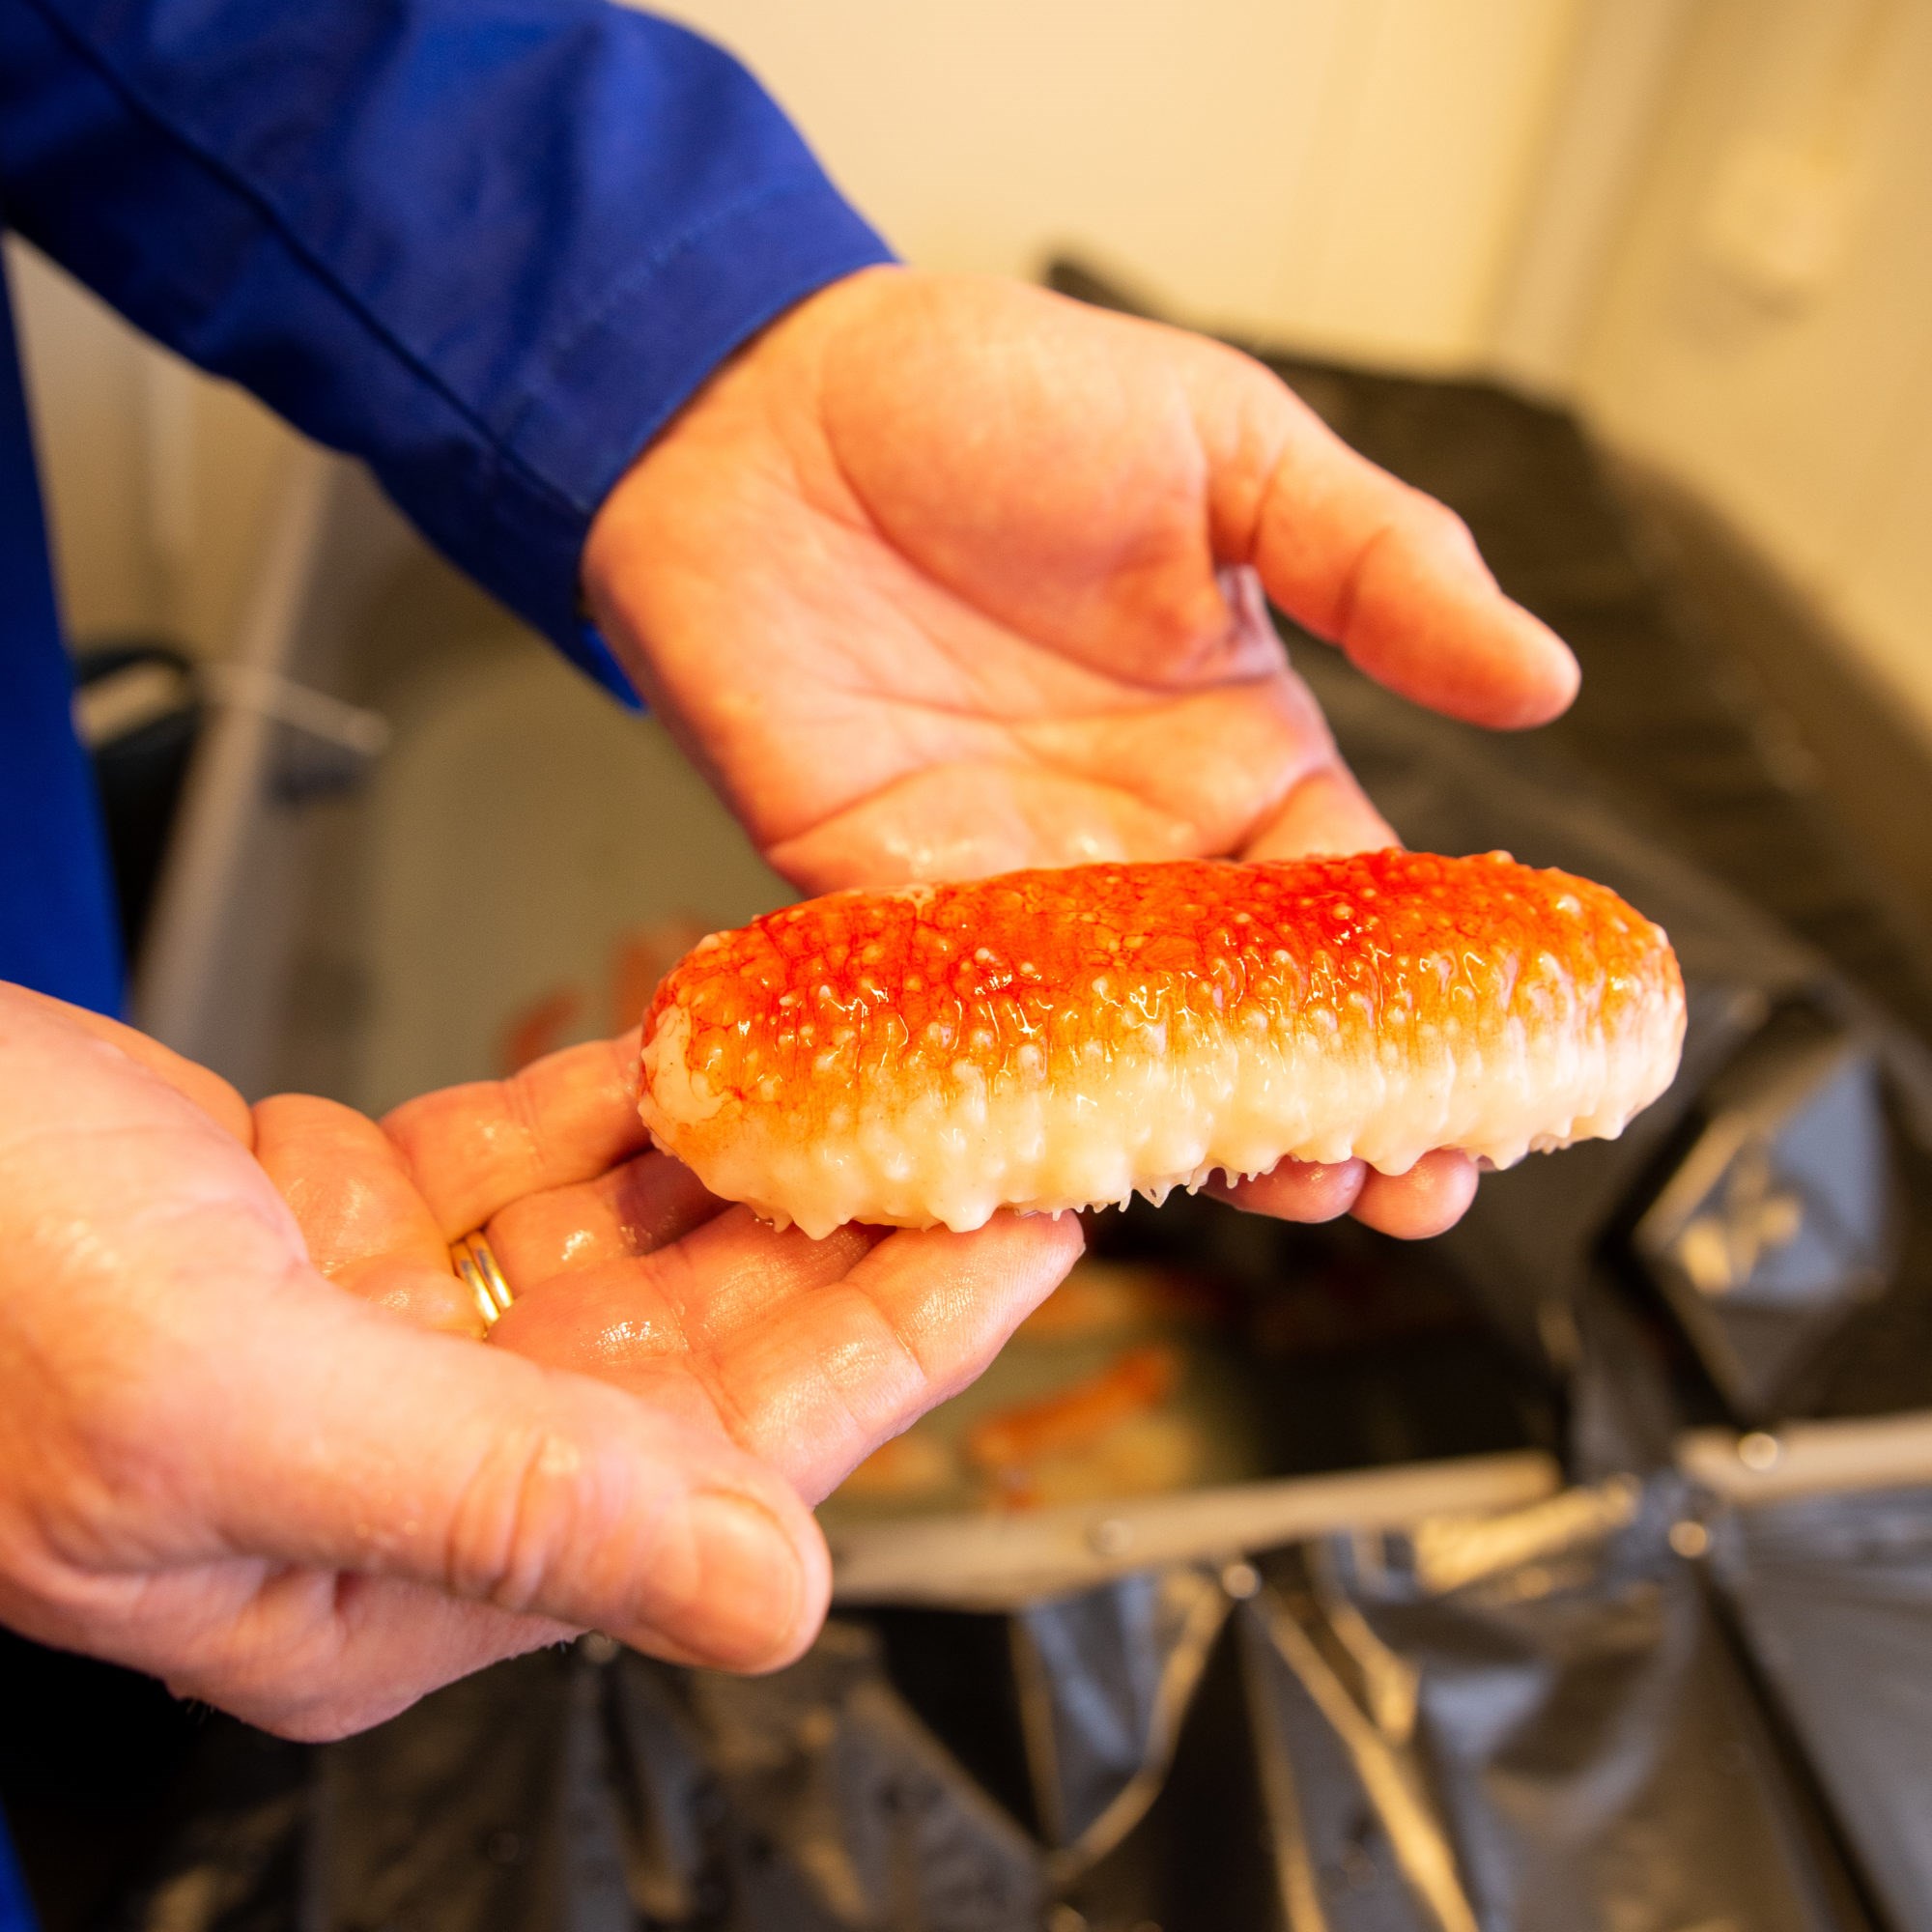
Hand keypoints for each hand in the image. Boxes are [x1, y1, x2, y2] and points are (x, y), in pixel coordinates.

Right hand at [0, 987, 1076, 1737]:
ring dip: (753, 1156)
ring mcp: (375, 1341)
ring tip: (881, 1057)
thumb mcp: (227, 1404)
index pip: (728, 1468)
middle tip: (996, 1113)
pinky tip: (701, 1039)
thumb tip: (771, 1598)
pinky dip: (613, 1102)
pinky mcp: (335, 1220)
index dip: (899, 1345)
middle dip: (856, 1232)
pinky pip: (526, 1161)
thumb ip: (504, 1502)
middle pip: (709, 1353)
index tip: (1033, 1229)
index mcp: (401, 1574)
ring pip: (630, 1249)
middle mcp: (409, 1470)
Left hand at [584, 268, 1565, 1234]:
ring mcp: (1009, 888)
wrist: (757, 405)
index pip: (1355, 913)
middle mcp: (1133, 841)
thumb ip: (1379, 564)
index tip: (1484, 1095)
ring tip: (1281, 1204)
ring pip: (1117, 1056)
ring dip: (1193, 1136)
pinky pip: (956, 1034)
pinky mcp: (879, 909)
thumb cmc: (992, 395)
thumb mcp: (1225, 446)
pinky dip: (1009, 1103)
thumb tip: (1545, 680)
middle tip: (1403, 1196)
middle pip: (1249, 1018)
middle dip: (1333, 1113)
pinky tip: (1070, 1169)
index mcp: (1237, 747)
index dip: (1421, 1007)